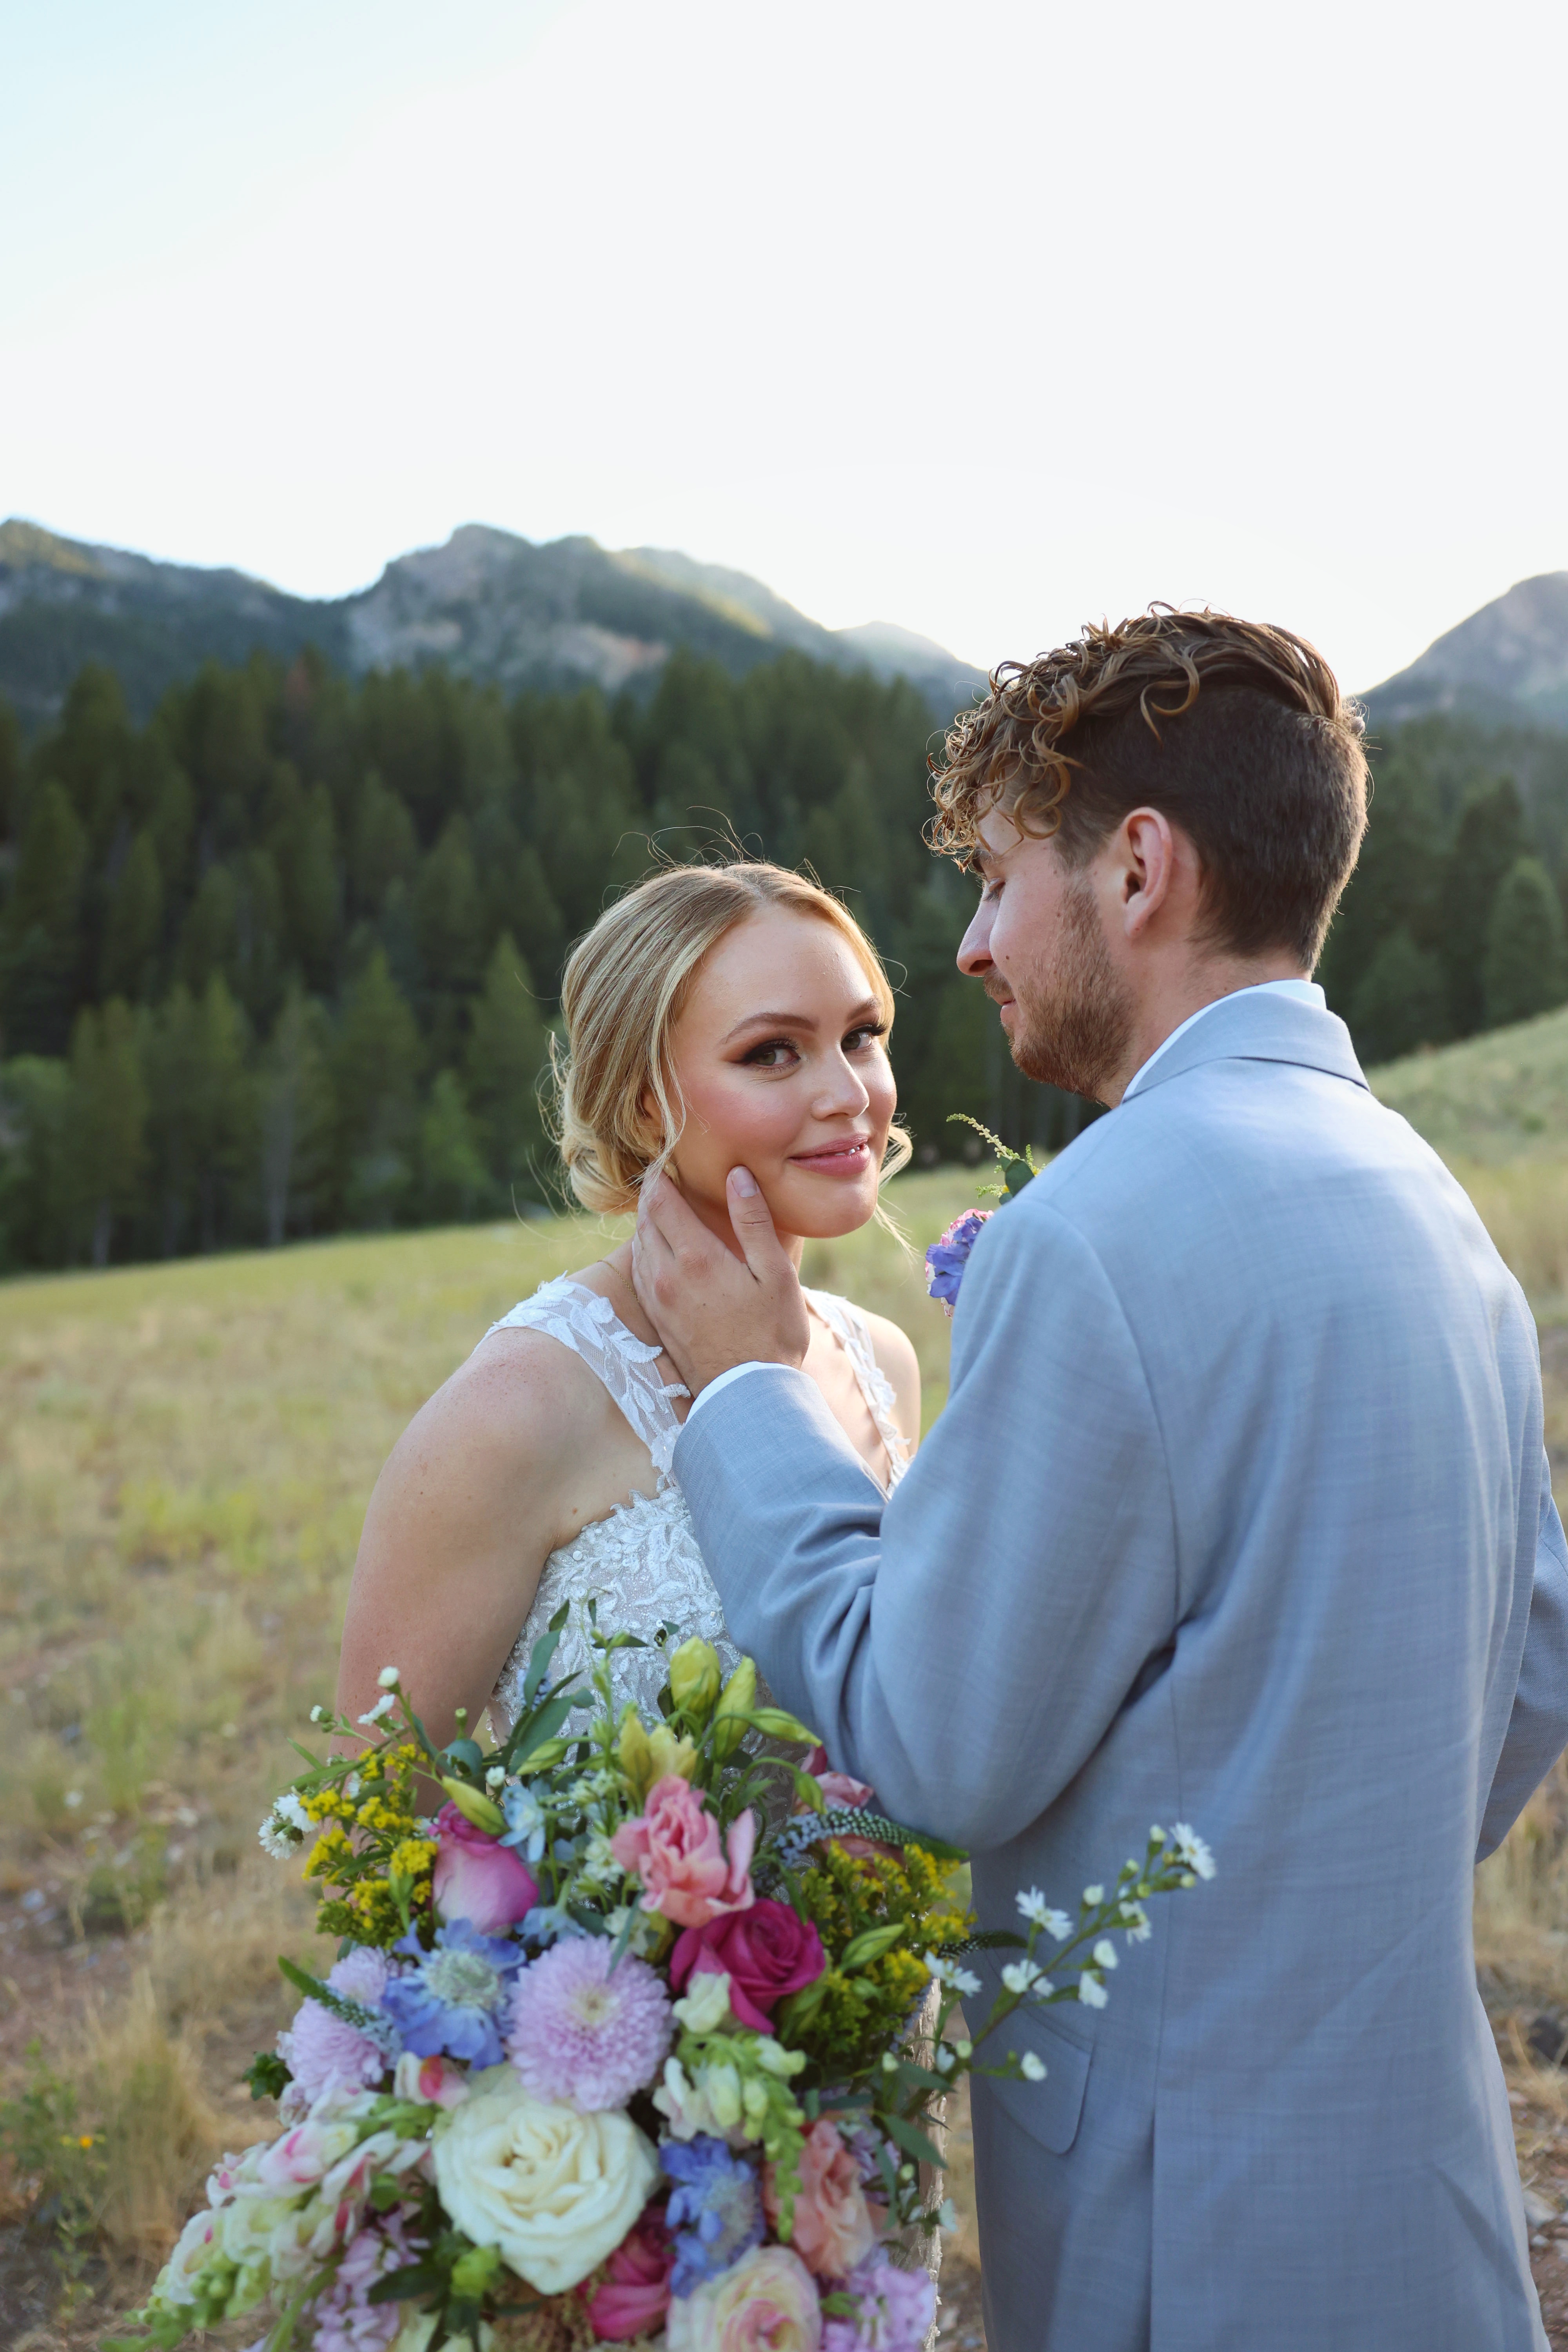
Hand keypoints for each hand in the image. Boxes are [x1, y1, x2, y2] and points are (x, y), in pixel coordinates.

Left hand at [632, 1167, 809, 1393]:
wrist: (748, 1396)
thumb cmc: (771, 1335)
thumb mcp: (775, 1274)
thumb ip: (753, 1222)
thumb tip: (737, 1175)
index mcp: (695, 1257)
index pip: (661, 1201)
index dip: (659, 1176)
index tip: (665, 1160)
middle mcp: (666, 1275)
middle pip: (645, 1220)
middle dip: (652, 1195)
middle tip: (664, 1177)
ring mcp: (657, 1300)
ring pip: (638, 1246)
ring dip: (647, 1223)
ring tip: (663, 1208)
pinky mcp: (656, 1319)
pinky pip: (640, 1273)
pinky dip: (646, 1250)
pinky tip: (659, 1249)